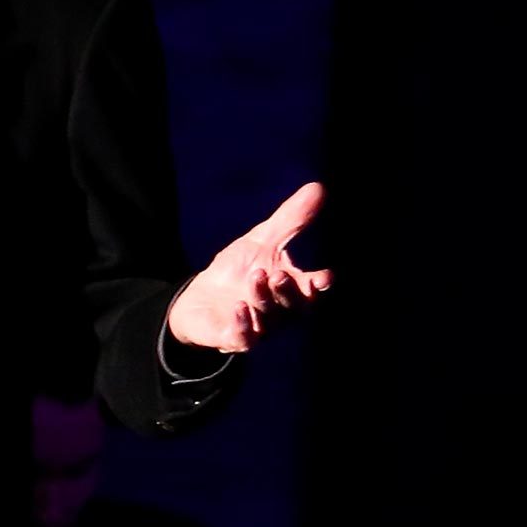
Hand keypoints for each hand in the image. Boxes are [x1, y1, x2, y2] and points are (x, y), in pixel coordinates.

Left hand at [166, 181, 331, 353]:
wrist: (200, 296)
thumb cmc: (239, 268)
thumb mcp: (263, 240)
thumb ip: (291, 220)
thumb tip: (319, 187)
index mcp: (292, 289)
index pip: (311, 289)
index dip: (319, 285)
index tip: (325, 277)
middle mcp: (280, 312)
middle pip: (292, 305)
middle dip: (287, 290)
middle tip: (278, 274)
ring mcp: (259, 328)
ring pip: (268, 319)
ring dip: (263, 299)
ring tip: (256, 277)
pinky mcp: (234, 338)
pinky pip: (243, 338)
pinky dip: (244, 325)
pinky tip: (239, 307)